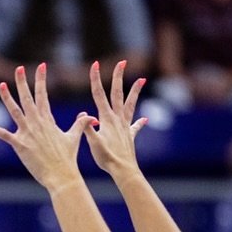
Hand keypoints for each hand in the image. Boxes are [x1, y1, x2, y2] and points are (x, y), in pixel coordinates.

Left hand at [0, 64, 90, 191]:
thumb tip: (90, 116)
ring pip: (14, 111)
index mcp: (48, 119)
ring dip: (7, 98)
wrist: (61, 175)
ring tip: (1, 85)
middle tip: (19, 69)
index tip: (41, 66)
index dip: (42, 80)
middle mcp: (36, 123)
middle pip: (28, 98)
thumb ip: (80, 124)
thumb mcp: (75, 137)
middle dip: (23, 82)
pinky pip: (4, 135)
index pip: (44, 95)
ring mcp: (27, 133)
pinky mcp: (19, 145)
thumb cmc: (68, 158)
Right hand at [81, 60, 147, 179]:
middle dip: (118, 77)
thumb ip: (89, 129)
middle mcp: (117, 119)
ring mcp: (125, 126)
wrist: (123, 170)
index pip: (99, 95)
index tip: (94, 65)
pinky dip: (140, 122)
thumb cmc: (107, 159)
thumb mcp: (94, 144)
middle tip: (122, 62)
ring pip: (130, 104)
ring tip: (142, 80)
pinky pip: (135, 126)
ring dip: (135, 91)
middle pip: (117, 93)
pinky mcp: (130, 135)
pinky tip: (145, 119)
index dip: (95, 79)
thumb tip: (85, 116)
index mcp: (106, 119)